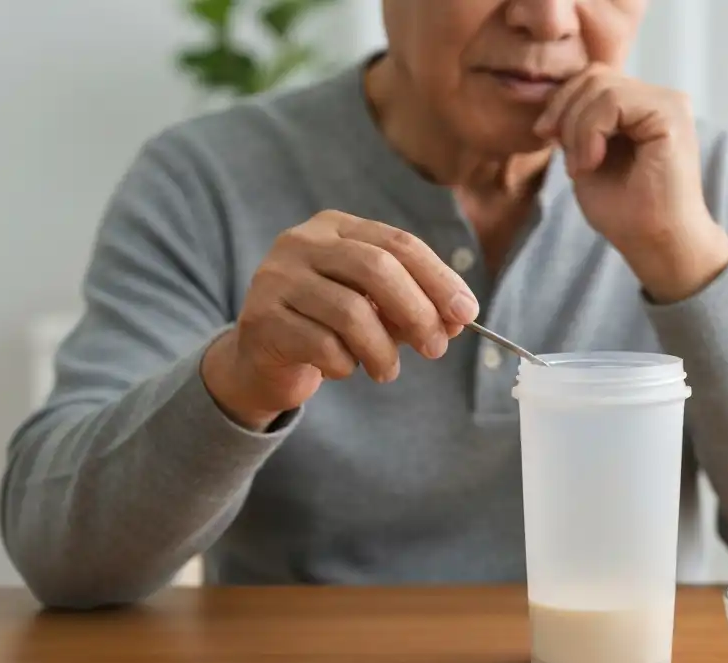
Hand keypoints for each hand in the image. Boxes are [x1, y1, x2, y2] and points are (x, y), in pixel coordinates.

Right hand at [201, 210, 479, 429]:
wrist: (263, 361)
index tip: (467, 313)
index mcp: (335, 228)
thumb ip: (414, 306)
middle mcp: (301, 243)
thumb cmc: (329, 328)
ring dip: (381, 349)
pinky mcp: (261, 319)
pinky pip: (321, 345)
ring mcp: (276, 279)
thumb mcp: (376, 309)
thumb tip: (459, 315)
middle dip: (417, 311)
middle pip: (376, 268)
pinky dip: (345, 364)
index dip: (438, 278)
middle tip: (436, 348)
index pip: (398, 244)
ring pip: (350, 312)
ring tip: (386, 369)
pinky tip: (344, 368)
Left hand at [534, 65, 727, 302]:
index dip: (561, 102)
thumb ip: (577, 124)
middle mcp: (660, 99)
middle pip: (593, 76)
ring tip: (582, 167)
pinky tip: (592, 163)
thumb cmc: (626, 212)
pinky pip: (613, 101)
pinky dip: (590, 132)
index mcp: (642, 107)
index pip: (592, 79)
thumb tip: (550, 94)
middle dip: (565, 113)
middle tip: (566, 158)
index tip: (547, 138)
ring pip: (599, 86)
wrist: (656, 244)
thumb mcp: (586, 157)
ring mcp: (668, 103)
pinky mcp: (670, 115)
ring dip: (577, 129)